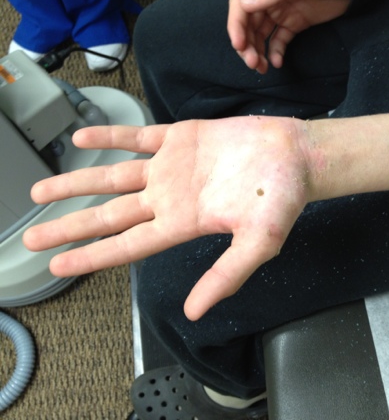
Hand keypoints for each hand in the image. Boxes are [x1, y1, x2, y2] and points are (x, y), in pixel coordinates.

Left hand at [23, 117, 311, 319]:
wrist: (296, 156)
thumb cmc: (282, 199)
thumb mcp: (259, 244)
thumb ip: (226, 275)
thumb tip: (193, 312)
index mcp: (184, 223)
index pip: (128, 244)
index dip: (92, 254)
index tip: (57, 264)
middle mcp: (170, 198)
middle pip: (110, 214)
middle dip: (71, 223)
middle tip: (32, 235)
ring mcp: (172, 167)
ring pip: (115, 177)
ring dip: (78, 181)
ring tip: (42, 190)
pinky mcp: (181, 138)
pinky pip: (138, 137)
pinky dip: (110, 136)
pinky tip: (82, 138)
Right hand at [228, 0, 350, 73]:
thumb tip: (245, 4)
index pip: (240, 4)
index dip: (236, 26)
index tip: (239, 45)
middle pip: (248, 23)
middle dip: (247, 44)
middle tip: (252, 63)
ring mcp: (281, 11)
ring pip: (261, 35)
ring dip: (258, 51)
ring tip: (261, 67)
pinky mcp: (294, 23)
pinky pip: (279, 40)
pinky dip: (275, 52)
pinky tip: (276, 62)